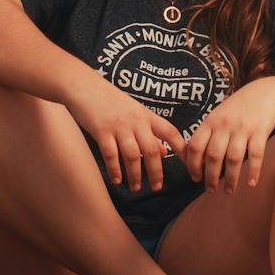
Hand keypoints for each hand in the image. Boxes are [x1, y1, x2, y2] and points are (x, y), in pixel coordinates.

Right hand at [66, 79, 186, 193]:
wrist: (85, 86)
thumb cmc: (110, 101)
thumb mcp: (134, 112)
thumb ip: (150, 131)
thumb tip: (164, 152)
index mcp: (146, 115)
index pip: (170, 132)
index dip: (182, 149)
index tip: (190, 165)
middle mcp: (135, 121)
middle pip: (152, 150)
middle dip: (156, 172)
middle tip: (157, 187)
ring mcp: (118, 126)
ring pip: (133, 156)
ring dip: (135, 175)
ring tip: (136, 187)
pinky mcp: (101, 130)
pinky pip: (111, 155)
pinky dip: (115, 170)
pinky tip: (117, 180)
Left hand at [184, 78, 274, 193]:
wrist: (265, 93)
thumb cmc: (237, 110)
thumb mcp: (218, 116)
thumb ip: (207, 135)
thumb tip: (194, 161)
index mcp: (211, 121)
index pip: (195, 146)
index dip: (192, 165)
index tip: (195, 178)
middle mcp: (225, 124)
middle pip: (213, 155)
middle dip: (210, 177)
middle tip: (210, 191)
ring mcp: (243, 127)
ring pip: (234, 158)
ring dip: (230, 179)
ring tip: (229, 191)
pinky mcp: (260, 131)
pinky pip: (256, 155)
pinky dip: (253, 171)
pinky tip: (251, 183)